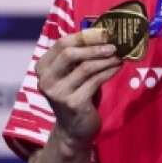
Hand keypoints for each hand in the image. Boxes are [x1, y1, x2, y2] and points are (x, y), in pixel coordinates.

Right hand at [34, 26, 123, 153]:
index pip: (61, 44)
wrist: (74, 129)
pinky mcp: (73, 103)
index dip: (84, 36)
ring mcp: (58, 93)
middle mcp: (46, 80)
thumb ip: (80, 56)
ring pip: (85, 67)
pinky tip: (118, 67)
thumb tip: (103, 34)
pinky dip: (109, 71)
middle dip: (94, 46)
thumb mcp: (72, 74)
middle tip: (113, 44)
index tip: (103, 33)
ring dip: (106, 59)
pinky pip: (95, 81)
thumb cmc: (75, 95)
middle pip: (69, 53)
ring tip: (119, 55)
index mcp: (42, 68)